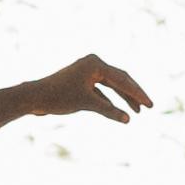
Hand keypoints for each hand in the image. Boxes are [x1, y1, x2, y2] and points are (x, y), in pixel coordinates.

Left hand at [31, 54, 152, 122]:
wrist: (34, 97)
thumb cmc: (58, 98)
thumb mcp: (87, 104)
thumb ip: (108, 110)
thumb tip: (128, 119)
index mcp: (95, 64)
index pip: (122, 79)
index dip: (137, 93)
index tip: (150, 105)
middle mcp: (93, 64)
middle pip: (120, 80)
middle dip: (134, 95)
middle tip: (149, 107)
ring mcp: (87, 72)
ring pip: (112, 86)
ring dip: (123, 98)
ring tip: (136, 112)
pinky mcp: (82, 81)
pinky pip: (101, 90)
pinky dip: (110, 100)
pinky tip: (119, 111)